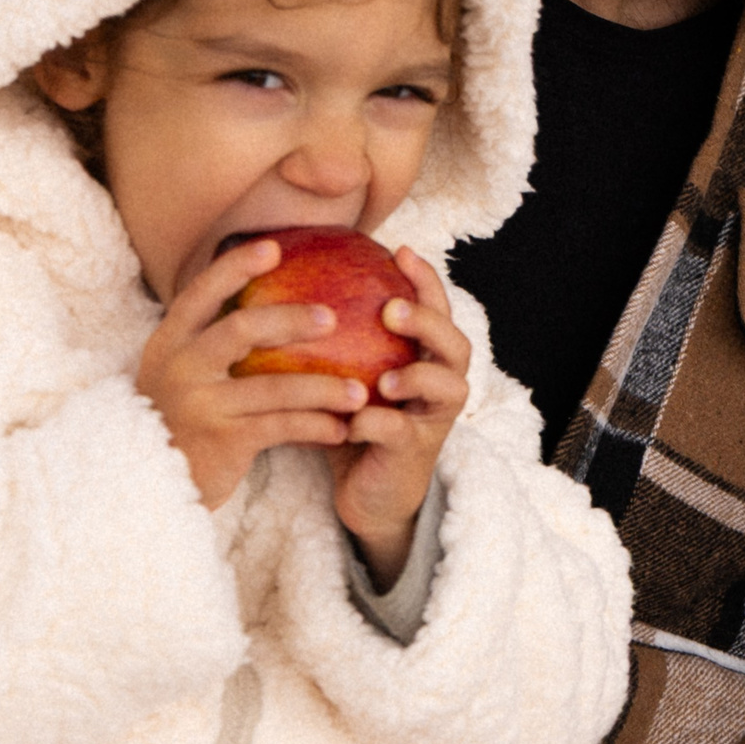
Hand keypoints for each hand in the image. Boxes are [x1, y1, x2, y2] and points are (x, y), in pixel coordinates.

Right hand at [136, 239, 364, 508]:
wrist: (149, 481)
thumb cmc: (182, 419)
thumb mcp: (182, 374)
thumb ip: (213, 341)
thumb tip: (270, 300)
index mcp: (170, 343)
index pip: (200, 292)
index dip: (234, 267)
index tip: (272, 247)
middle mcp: (180, 368)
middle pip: (240, 329)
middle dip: (290, 319)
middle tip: (333, 318)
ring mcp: (200, 405)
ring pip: (274, 387)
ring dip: (323, 388)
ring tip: (361, 391)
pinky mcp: (222, 441)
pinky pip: (281, 427)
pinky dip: (316, 426)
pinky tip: (342, 429)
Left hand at [326, 247, 467, 584]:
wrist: (367, 492)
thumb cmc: (354, 421)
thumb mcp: (349, 375)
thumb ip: (342, 338)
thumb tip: (288, 280)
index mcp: (427, 358)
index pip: (437, 309)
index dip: (426, 280)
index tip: (399, 251)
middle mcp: (441, 385)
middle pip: (456, 345)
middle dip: (429, 323)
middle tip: (392, 310)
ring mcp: (431, 419)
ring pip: (447, 388)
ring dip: (418, 377)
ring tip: (387, 377)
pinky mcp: (413, 454)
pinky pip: (402, 433)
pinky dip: (378, 424)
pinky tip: (352, 422)